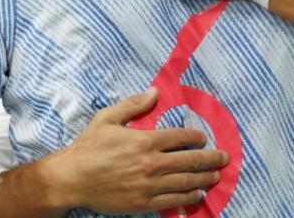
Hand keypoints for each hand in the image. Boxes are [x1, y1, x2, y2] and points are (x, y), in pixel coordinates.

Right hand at [31, 88, 228, 212]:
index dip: (196, 137)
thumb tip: (155, 91)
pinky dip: (188, 197)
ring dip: (204, 178)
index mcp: (145, 141)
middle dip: (210, 159)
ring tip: (215, 175)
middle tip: (223, 158)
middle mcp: (151, 163)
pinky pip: (172, 200)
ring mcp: (148, 185)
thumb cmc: (88, 147)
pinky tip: (197, 194)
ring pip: (184, 182)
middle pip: (190, 160)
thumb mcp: (107, 118)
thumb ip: (133, 104)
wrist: (70, 180)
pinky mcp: (142, 202)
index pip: (180, 137)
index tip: (204, 138)